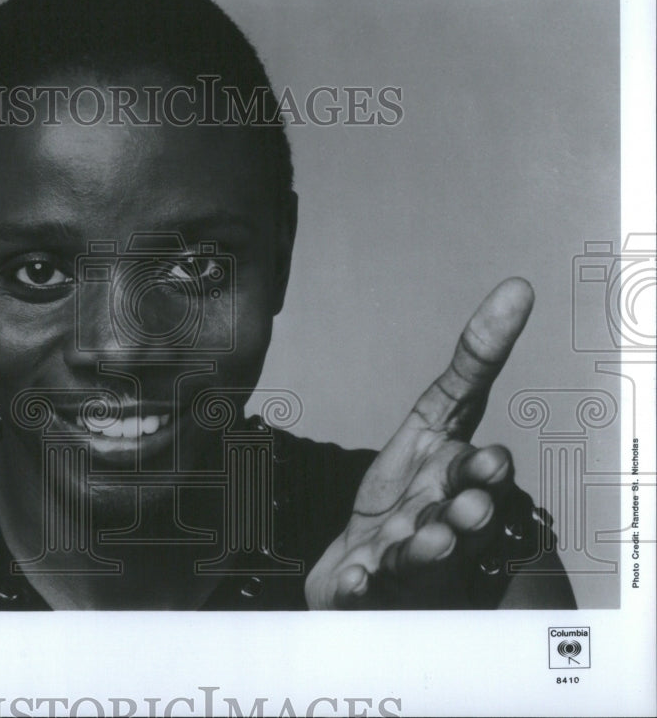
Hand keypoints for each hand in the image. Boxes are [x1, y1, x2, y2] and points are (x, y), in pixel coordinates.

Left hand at [305, 278, 540, 608]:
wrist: (371, 566)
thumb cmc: (411, 494)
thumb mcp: (435, 422)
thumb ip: (471, 365)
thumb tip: (518, 287)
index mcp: (460, 479)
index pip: (481, 467)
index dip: (485, 467)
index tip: (491, 461)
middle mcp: (444, 522)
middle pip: (461, 518)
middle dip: (467, 510)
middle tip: (468, 505)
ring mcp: (409, 558)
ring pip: (423, 555)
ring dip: (427, 548)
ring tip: (428, 541)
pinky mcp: (374, 586)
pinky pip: (368, 589)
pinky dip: (364, 586)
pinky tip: (358, 579)